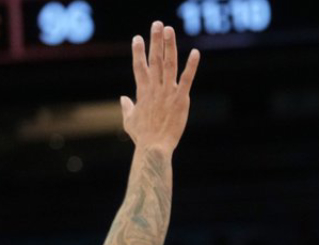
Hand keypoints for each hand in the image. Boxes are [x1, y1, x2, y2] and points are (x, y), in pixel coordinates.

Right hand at [122, 22, 199, 153]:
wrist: (154, 147)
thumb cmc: (142, 137)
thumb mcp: (129, 121)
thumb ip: (127, 108)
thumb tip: (123, 99)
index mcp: (142, 92)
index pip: (139, 67)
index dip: (138, 52)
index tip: (137, 38)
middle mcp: (155, 88)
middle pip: (154, 59)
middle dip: (155, 40)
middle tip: (157, 24)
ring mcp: (168, 92)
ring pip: (168, 64)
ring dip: (169, 46)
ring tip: (169, 30)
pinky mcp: (181, 99)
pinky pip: (187, 79)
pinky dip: (192, 66)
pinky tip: (196, 53)